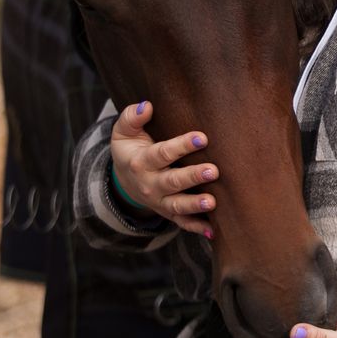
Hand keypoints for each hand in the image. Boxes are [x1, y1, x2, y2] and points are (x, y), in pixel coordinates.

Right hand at [110, 100, 218, 235]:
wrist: (124, 179)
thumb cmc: (131, 149)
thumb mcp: (123, 132)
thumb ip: (132, 117)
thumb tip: (147, 106)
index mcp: (141, 162)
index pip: (162, 153)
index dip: (182, 145)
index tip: (202, 137)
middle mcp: (150, 184)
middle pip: (172, 182)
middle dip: (193, 176)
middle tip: (213, 170)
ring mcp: (160, 201)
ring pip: (178, 206)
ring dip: (195, 205)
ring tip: (213, 202)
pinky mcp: (168, 212)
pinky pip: (182, 223)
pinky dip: (197, 228)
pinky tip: (213, 230)